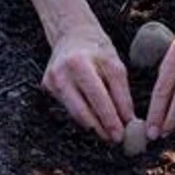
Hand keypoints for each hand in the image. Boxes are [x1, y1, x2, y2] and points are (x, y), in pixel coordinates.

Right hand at [42, 25, 134, 141]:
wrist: (72, 35)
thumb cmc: (98, 51)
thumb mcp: (115, 66)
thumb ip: (122, 94)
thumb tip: (128, 121)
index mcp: (81, 63)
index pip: (99, 97)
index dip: (112, 118)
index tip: (122, 134)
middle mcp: (62, 72)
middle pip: (82, 109)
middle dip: (101, 127)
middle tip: (115, 139)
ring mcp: (51, 80)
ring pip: (74, 112)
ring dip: (93, 126)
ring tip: (107, 134)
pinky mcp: (47, 86)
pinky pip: (68, 108)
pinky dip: (83, 116)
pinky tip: (95, 121)